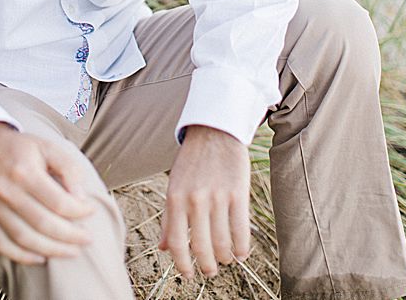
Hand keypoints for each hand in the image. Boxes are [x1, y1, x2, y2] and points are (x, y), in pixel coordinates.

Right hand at [0, 122, 95, 264]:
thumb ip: (69, 168)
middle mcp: (5, 192)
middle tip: (87, 239)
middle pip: (42, 223)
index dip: (78, 211)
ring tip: (71, 252)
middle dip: (69, 236)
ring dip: (50, 250)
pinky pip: (1, 244)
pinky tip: (41, 258)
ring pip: (23, 238)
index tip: (92, 211)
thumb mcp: (48, 147)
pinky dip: (22, 256)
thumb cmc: (20, 148)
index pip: (57, 201)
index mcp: (25, 172)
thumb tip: (81, 198)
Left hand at [160, 126, 250, 278]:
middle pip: (201, 246)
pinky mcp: (238, 192)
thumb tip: (164, 248)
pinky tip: (241, 252)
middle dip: (207, 265)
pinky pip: (240, 228)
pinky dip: (241, 246)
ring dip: (225, 258)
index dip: (183, 265)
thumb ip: (170, 218)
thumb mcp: (174, 186)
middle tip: (210, 272)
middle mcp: (195, 200)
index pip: (177, 243)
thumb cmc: (193, 161)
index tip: (189, 275)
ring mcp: (218, 197)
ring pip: (222, 241)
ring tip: (226, 261)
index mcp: (175, 199)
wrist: (216, 130)